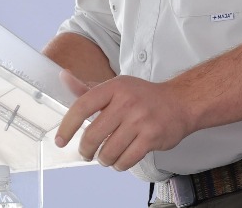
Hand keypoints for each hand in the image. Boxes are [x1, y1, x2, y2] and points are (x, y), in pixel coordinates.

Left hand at [53, 70, 194, 170]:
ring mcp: (140, 120)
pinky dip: (119, 164)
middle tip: (87, 153)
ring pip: (108, 152)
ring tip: (108, 155)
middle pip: (93, 135)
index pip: (82, 106)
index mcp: (115, 87)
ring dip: (104, 159)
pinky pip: (125, 160)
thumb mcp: (117, 87)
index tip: (60, 140)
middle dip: (86, 150)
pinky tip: (121, 158)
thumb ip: (88, 88)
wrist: (181, 102)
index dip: (67, 125)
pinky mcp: (151, 137)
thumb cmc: (144, 97)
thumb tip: (64, 77)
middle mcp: (127, 101)